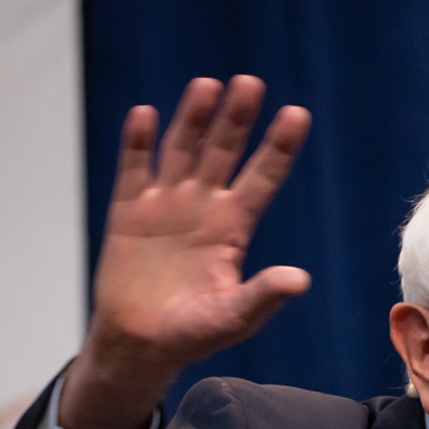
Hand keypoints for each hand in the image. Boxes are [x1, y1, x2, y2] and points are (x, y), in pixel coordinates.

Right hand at [60, 77, 311, 428]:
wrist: (141, 344)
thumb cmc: (194, 333)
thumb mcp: (234, 318)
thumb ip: (263, 296)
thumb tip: (300, 279)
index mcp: (233, 229)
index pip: (262, 178)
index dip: (279, 147)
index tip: (298, 114)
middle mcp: (202, 208)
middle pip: (223, 153)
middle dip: (237, 120)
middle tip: (251, 83)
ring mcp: (165, 206)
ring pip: (181, 151)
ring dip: (193, 119)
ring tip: (208, 86)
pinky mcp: (128, 212)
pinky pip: (134, 171)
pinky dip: (139, 144)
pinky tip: (145, 116)